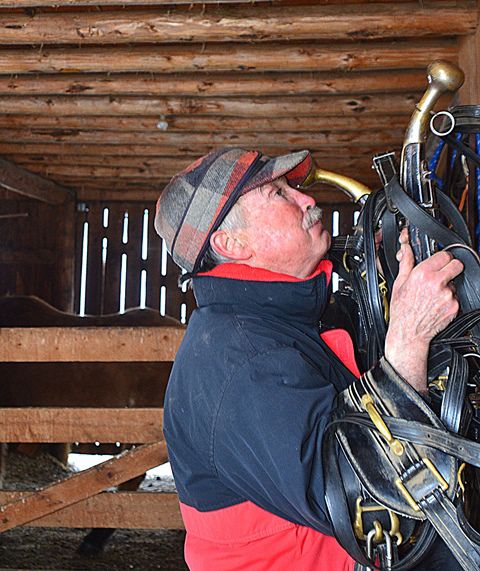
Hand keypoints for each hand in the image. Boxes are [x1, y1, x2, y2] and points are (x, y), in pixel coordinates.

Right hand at [384, 229, 462, 391]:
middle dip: (451, 266)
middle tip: (443, 272)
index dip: (442, 257)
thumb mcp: (399, 283)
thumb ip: (406, 263)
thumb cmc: (402, 310)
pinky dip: (448, 299)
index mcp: (422, 274)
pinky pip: (455, 296)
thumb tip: (406, 249)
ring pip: (455, 282)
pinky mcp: (454, 306)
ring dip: (447, 285)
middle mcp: (437, 283)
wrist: (409, 332)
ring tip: (433, 294)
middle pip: (457, 265)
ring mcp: (447, 295)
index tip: (439, 260)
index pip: (444, 255)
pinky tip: (436, 303)